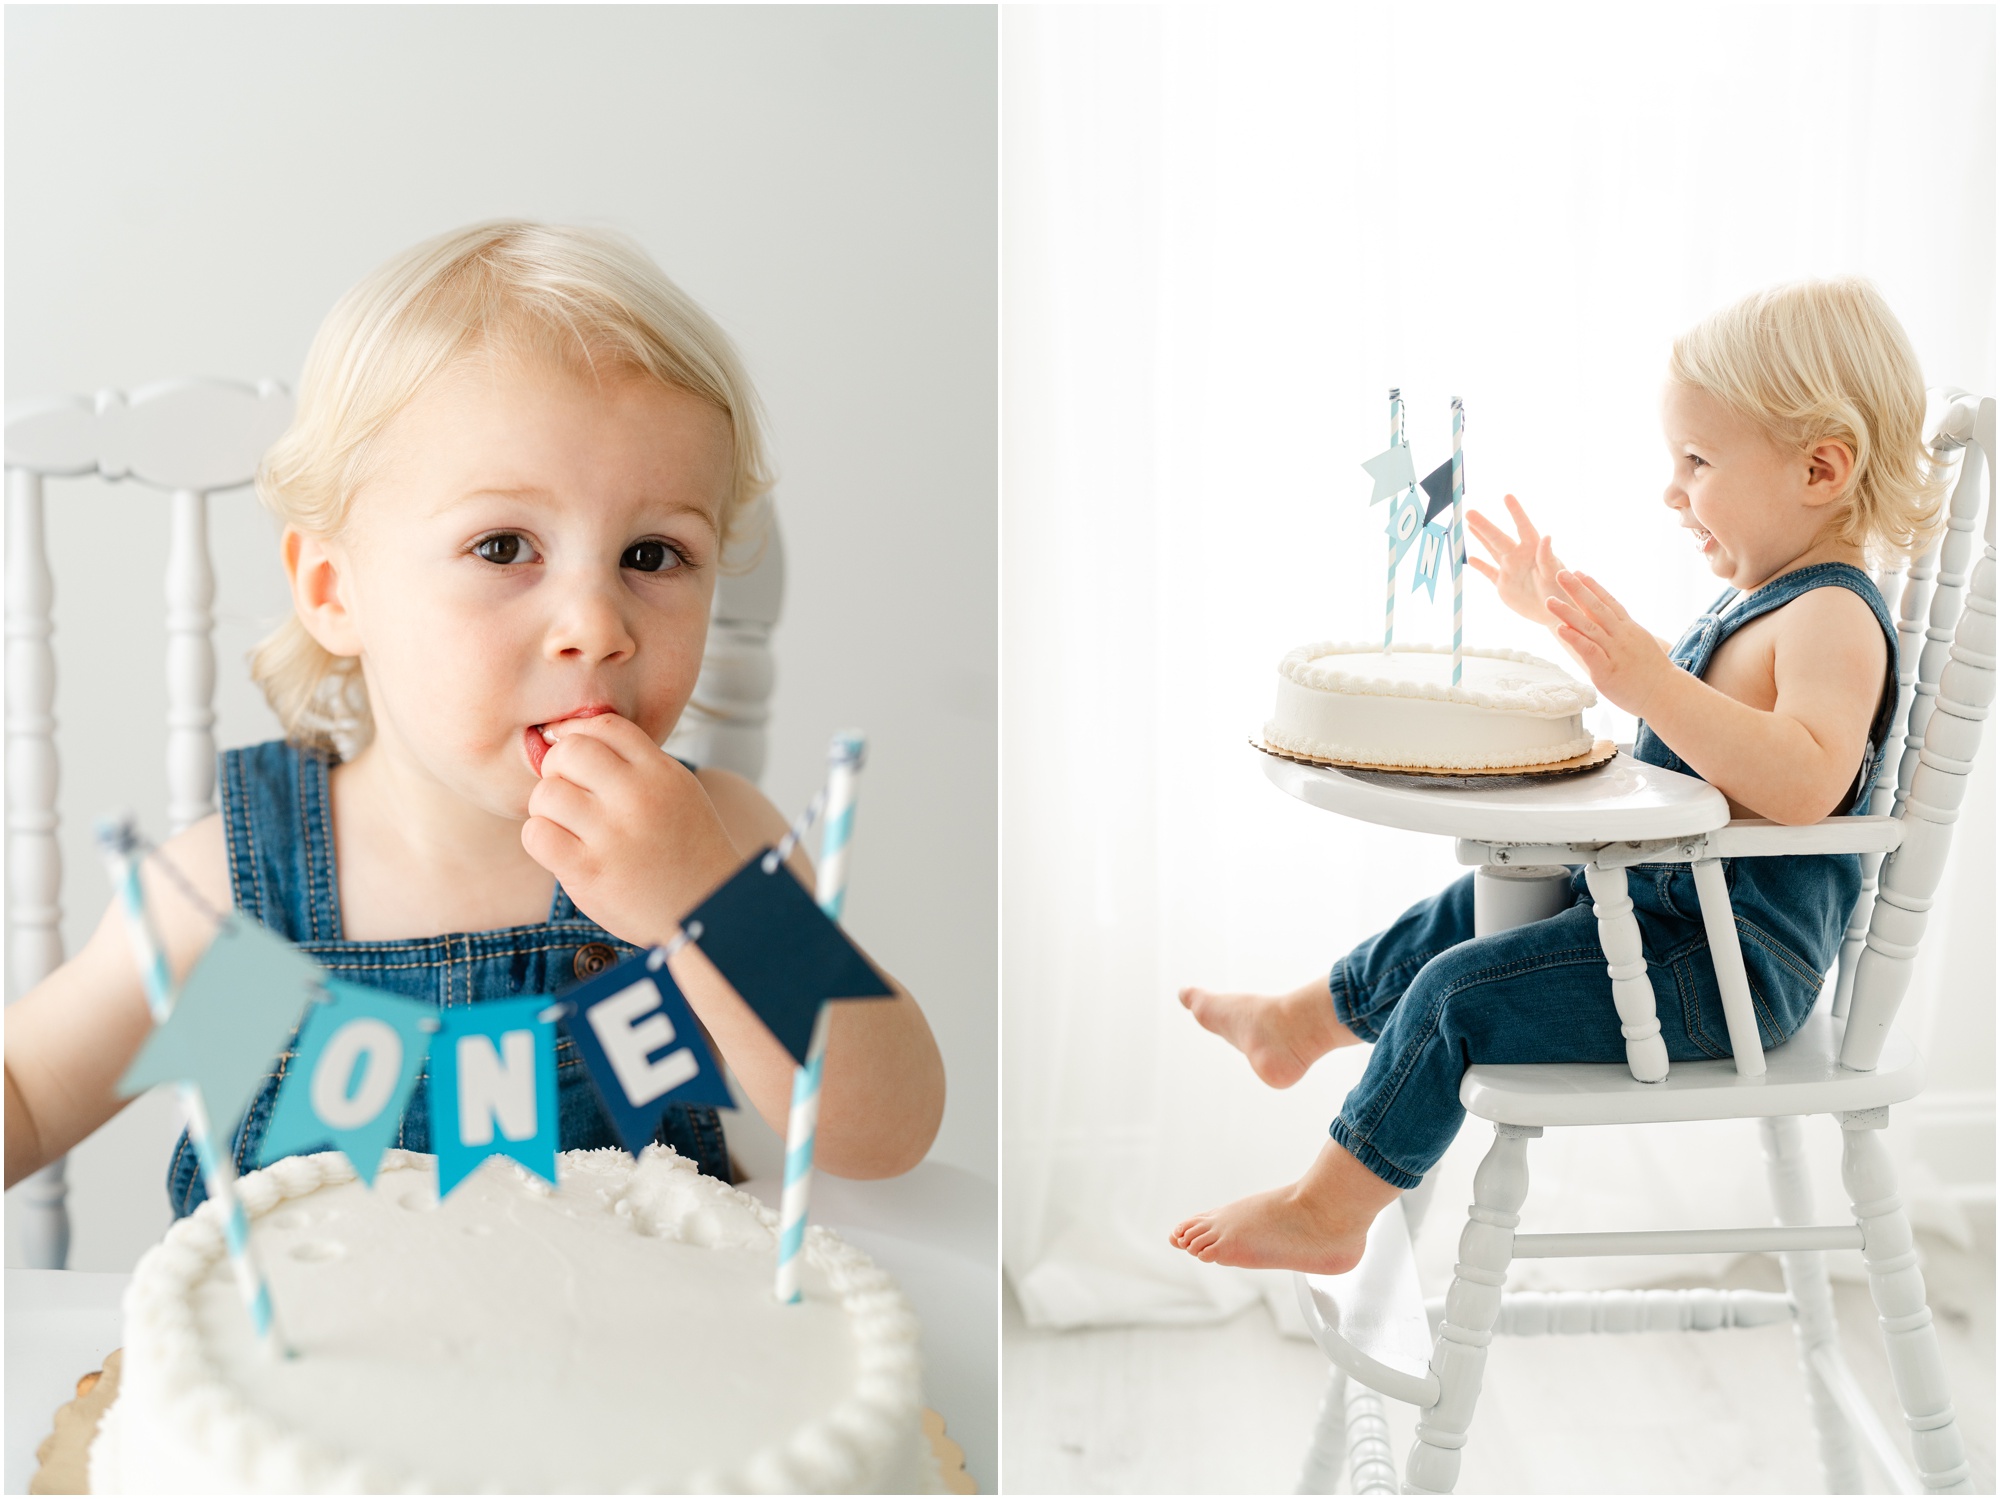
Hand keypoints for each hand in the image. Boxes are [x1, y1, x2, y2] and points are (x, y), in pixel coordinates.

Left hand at [521, 715, 742, 945]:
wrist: (706, 910)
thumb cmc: (684, 849)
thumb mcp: (677, 791)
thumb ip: (634, 763)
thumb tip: (568, 737)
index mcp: (662, 773)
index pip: (605, 725)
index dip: (577, 733)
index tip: (571, 753)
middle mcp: (638, 797)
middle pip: (570, 752)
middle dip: (558, 768)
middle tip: (568, 791)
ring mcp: (613, 835)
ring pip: (546, 793)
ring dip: (547, 808)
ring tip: (568, 824)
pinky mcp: (589, 871)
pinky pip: (537, 834)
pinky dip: (541, 838)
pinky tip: (562, 847)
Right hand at [1466, 495, 1565, 627]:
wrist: (1556, 613)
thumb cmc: (1562, 591)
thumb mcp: (1556, 574)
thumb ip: (1548, 557)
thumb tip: (1547, 537)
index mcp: (1533, 551)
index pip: (1523, 527)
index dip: (1516, 512)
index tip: (1507, 497)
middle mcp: (1519, 556)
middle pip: (1498, 538)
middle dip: (1484, 525)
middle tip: (1470, 512)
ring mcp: (1510, 570)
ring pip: (1491, 550)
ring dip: (1480, 538)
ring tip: (1469, 524)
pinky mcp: (1504, 585)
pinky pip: (1488, 572)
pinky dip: (1479, 566)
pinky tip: (1470, 558)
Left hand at [1546, 570, 1677, 717]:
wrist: (1666, 695)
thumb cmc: (1652, 674)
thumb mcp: (1640, 645)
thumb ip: (1623, 634)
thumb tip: (1608, 626)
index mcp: (1629, 629)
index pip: (1609, 603)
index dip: (1593, 587)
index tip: (1579, 573)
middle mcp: (1622, 636)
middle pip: (1597, 608)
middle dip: (1578, 590)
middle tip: (1560, 573)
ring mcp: (1614, 652)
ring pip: (1589, 627)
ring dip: (1568, 612)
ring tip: (1550, 601)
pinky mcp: (1606, 671)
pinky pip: (1589, 651)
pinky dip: (1575, 639)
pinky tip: (1560, 629)